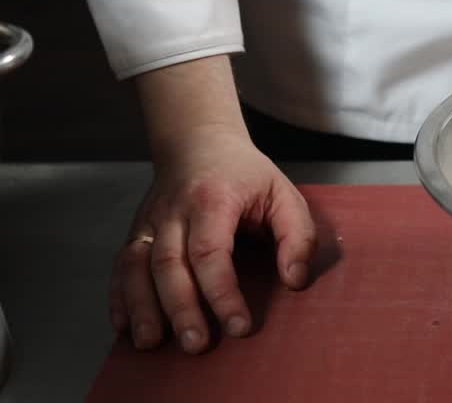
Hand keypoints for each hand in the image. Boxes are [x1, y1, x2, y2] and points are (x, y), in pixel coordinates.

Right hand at [110, 125, 315, 353]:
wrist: (198, 142)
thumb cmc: (245, 174)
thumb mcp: (284, 193)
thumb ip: (297, 235)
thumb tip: (295, 279)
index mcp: (213, 199)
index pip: (211, 252)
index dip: (222, 292)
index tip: (238, 325)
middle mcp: (173, 211)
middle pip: (169, 265)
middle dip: (181, 308)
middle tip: (197, 344)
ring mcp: (149, 221)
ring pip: (136, 267)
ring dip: (142, 308)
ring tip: (151, 343)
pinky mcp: (136, 231)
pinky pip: (121, 266)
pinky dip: (119, 297)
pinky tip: (124, 325)